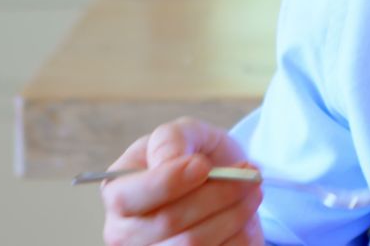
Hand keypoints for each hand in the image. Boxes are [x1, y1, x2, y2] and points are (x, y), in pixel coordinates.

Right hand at [101, 116, 264, 245]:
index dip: (167, 183)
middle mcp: (126, 233)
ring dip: (234, 213)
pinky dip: (241, 234)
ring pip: (195, 244)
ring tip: (252, 190)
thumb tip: (167, 163)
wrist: (227, 186)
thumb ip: (172, 139)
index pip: (125, 198)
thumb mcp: (186, 134)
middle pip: (168, 221)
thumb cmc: (198, 158)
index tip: (203, 165)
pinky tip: (246, 216)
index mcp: (118, 193)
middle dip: (216, 194)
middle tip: (248, 175)